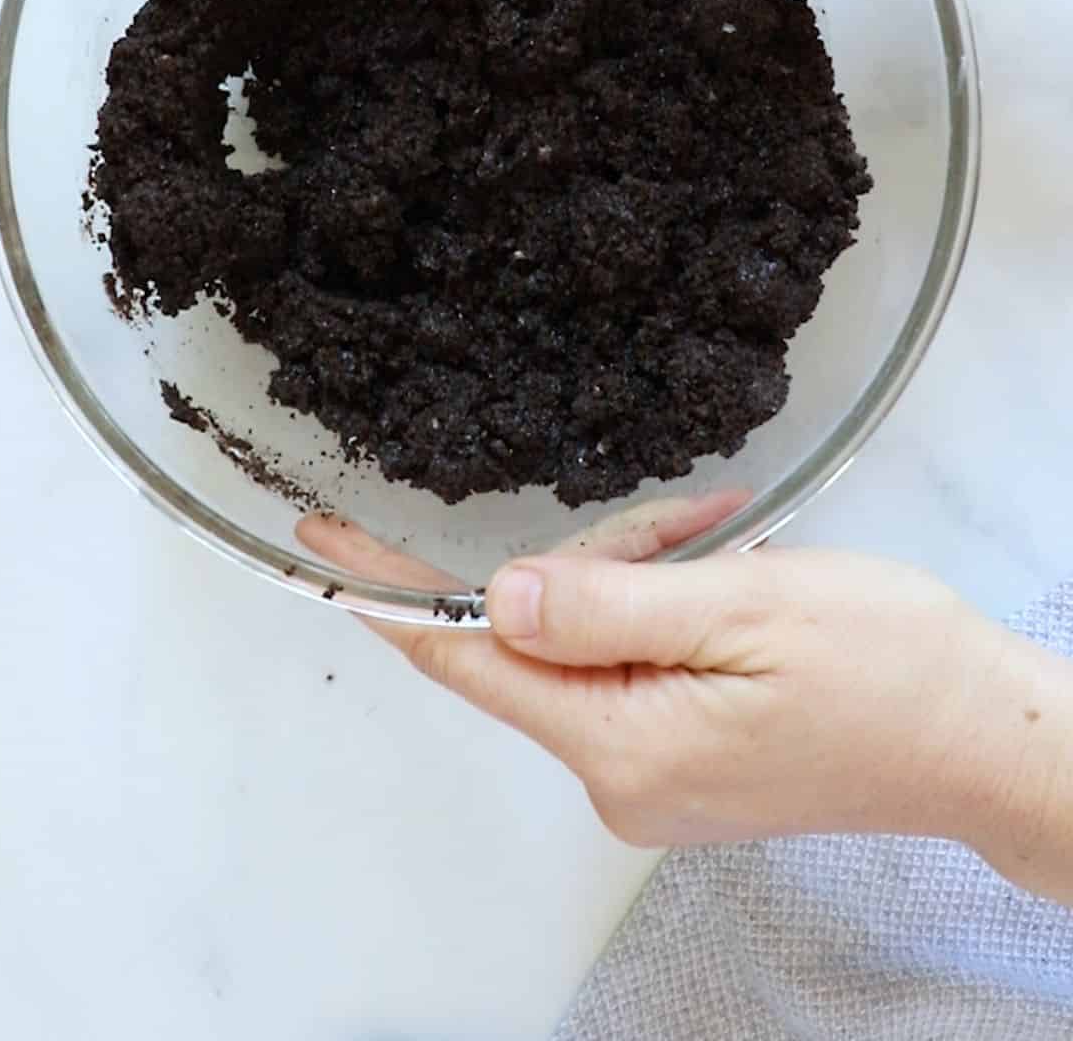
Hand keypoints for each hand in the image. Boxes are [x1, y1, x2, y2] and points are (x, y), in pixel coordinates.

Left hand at [302, 507, 1072, 903]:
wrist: (982, 739)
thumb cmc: (884, 666)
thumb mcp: (745, 607)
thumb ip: (607, 602)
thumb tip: (496, 599)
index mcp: (620, 742)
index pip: (466, 660)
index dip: (387, 595)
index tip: (319, 543)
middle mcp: (618, 776)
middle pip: (539, 637)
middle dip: (596, 561)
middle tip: (696, 526)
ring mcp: (651, 775)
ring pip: (591, 639)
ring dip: (645, 575)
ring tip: (735, 548)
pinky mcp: (683, 761)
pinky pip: (631, 662)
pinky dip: (665, 606)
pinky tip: (729, 574)